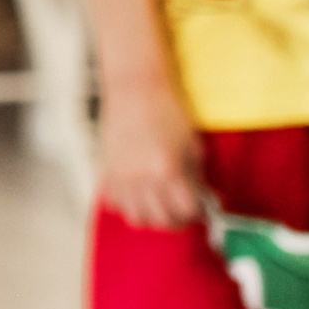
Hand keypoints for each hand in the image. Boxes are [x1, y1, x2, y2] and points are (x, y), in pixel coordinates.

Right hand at [99, 74, 201, 228]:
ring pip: (136, 218)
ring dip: (151, 216)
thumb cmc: (167, 110)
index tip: (201, 208)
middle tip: (182, 209)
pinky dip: (127, 204)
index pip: (188, 211)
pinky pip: (115, 204)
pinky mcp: (107, 171)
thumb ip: (195, 176)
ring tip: (159, 203)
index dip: (199, 212)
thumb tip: (199, 199)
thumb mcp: (192, 144)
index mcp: (169, 170)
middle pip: (162, 221)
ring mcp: (122, 176)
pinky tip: (137, 192)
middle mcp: (143, 178)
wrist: (135, 87)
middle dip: (178, 219)